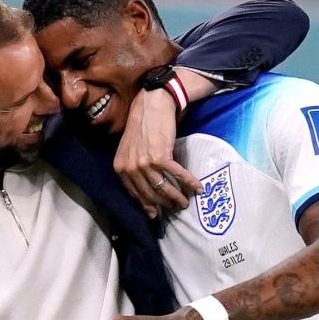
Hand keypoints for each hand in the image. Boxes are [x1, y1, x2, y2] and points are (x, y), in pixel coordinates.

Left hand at [115, 89, 202, 217]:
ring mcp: (145, 164)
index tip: (155, 213)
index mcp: (121, 168)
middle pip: (150, 194)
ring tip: (185, 202)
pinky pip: (177, 175)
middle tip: (175, 208)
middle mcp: (131, 168)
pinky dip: (189, 182)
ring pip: (163, 188)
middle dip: (164, 204)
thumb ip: (132, 168)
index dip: (147, 205)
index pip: (134, 194)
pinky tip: (197, 188)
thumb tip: (144, 186)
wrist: (151, 106)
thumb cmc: (141, 126)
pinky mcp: (161, 157)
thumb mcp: (129, 150)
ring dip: (177, 198)